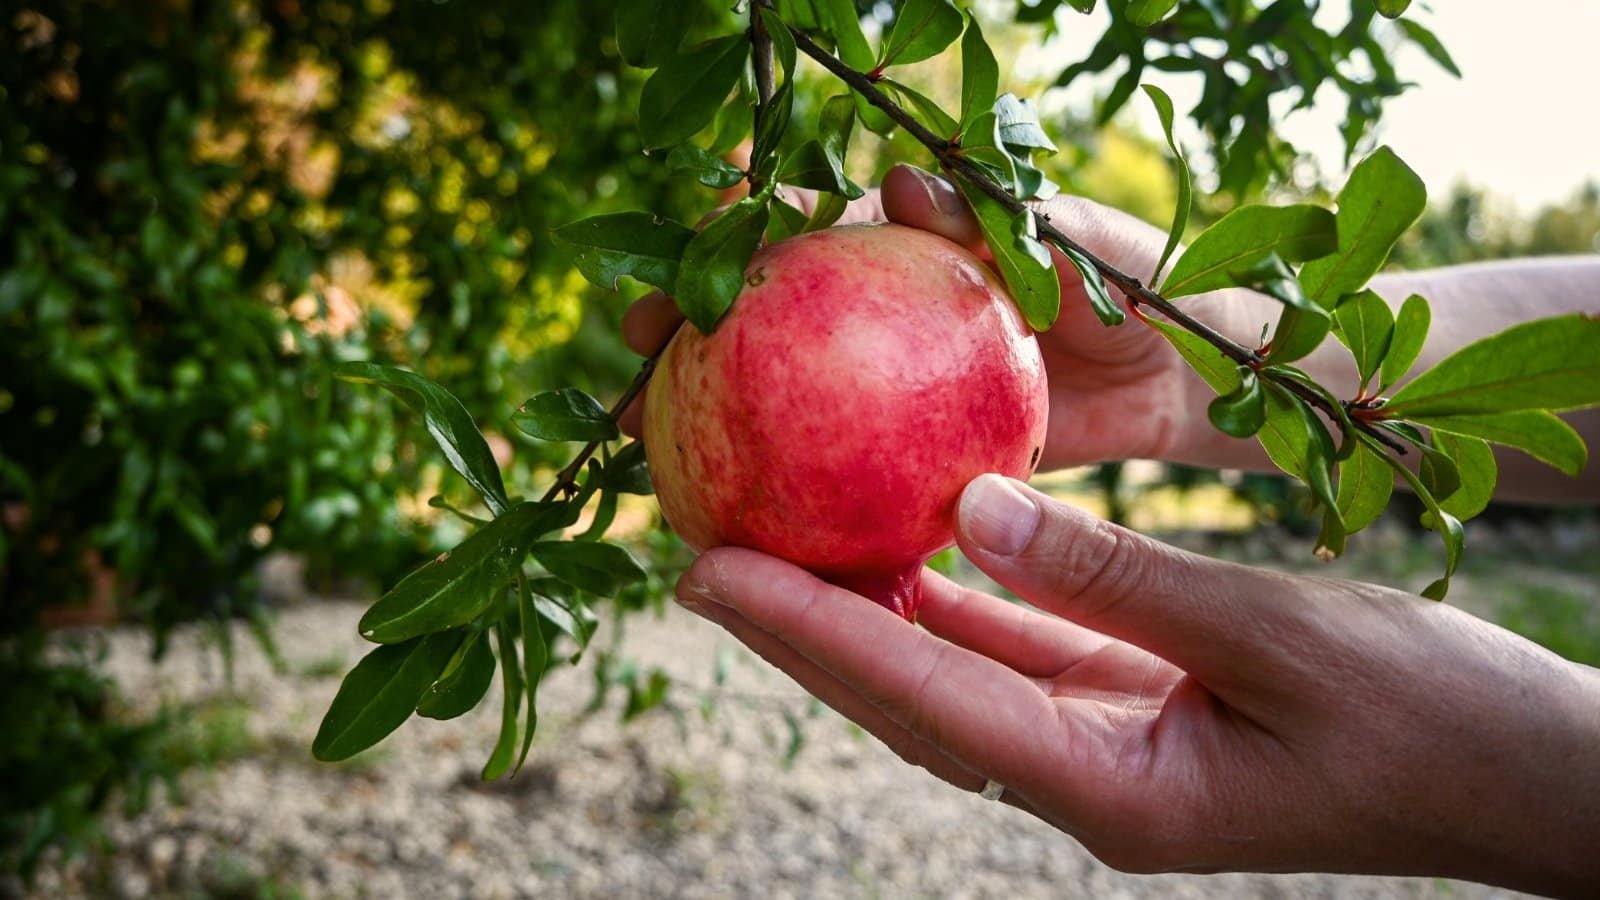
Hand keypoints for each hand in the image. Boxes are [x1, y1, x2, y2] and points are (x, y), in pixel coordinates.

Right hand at [617, 165, 1223, 466]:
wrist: (1189, 378)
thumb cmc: (1148, 292)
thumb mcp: (1081, 249)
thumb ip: (998, 221)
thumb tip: (901, 184)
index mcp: (916, 246)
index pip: (810, 227)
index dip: (740, 230)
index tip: (687, 243)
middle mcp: (884, 312)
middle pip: (769, 309)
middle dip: (691, 314)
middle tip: (634, 339)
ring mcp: (891, 385)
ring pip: (786, 390)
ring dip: (715, 406)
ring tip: (649, 435)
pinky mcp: (914, 451)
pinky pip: (842, 468)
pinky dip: (792, 487)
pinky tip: (744, 514)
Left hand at [673, 475, 1599, 895]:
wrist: (1522, 778)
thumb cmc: (1430, 718)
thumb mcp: (1278, 634)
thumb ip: (1120, 575)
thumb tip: (968, 508)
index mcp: (1113, 789)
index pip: (920, 697)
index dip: (804, 633)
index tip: (704, 570)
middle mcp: (1084, 780)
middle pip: (905, 694)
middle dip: (798, 626)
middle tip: (696, 548)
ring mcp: (1107, 751)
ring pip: (949, 672)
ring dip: (861, 611)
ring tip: (771, 539)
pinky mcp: (1134, 712)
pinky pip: (1015, 651)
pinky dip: (952, 599)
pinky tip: (905, 544)